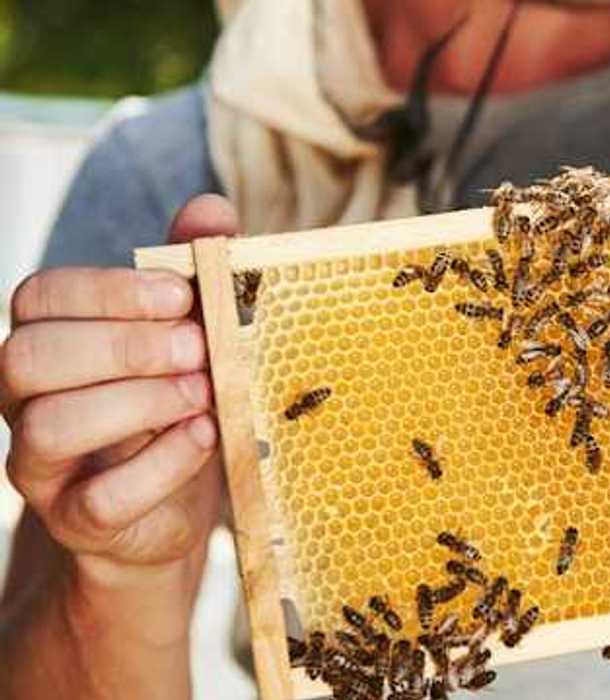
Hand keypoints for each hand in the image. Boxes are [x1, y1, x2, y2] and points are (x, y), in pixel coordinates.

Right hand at [2, 195, 236, 576]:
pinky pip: (98, 498)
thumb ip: (193, 273)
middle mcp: (25, 400)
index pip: (38, 297)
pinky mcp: (77, 521)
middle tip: (197, 347)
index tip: (182, 295)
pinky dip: (160, 464)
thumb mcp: (191, 336)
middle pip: (28, 357)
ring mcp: (42, 465)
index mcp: (47, 341)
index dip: (106, 291)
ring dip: (138, 402)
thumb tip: (210, 211)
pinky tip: (204, 436)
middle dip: (121, 345)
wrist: (169, 512)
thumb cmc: (176, 405)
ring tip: (203, 391)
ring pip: (48, 426)